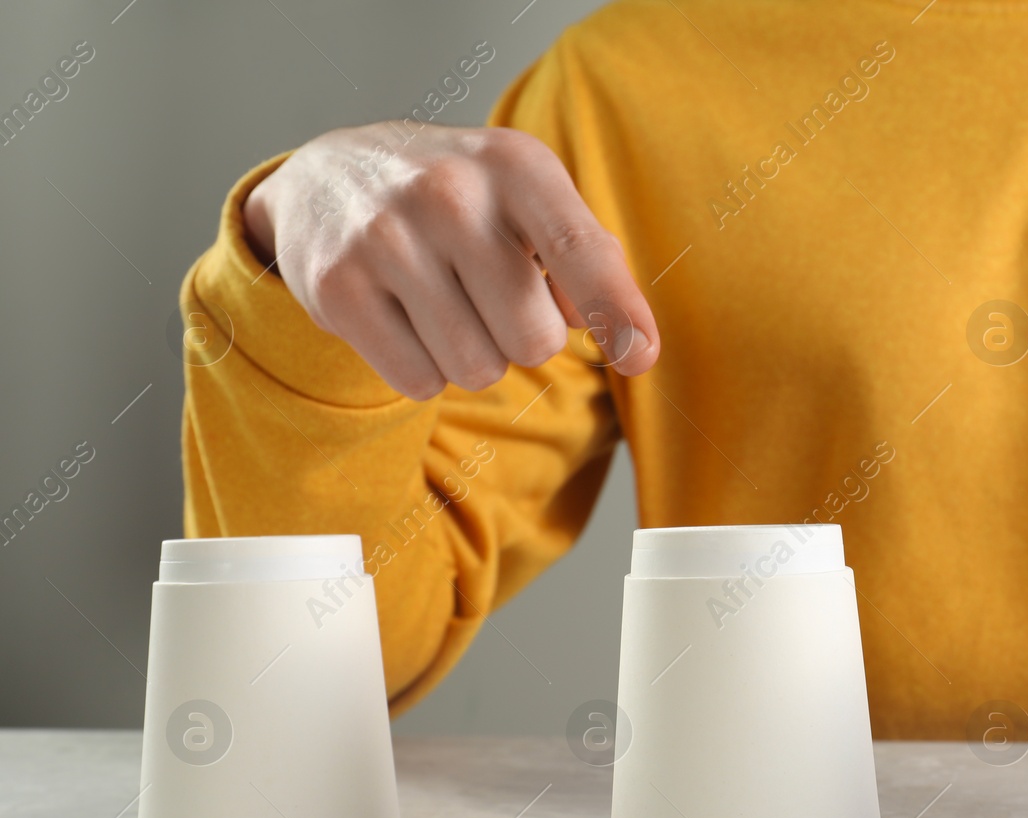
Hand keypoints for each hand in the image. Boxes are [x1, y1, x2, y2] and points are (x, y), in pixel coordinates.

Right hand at [242, 123, 658, 397]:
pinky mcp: (338, 287)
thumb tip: (622, 337)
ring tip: (445, 306)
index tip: (639, 357)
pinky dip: (423, 371)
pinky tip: (405, 320)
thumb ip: (586, 257)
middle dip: (524, 339)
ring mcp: (386, 238)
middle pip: (533, 339)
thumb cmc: (459, 200)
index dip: (616, 312)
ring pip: (476, 369)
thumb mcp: (528, 199)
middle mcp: (449, 193)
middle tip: (491, 301)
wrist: (327, 177)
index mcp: (514, 165)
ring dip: (473, 358)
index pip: (581, 250)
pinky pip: (419, 382)